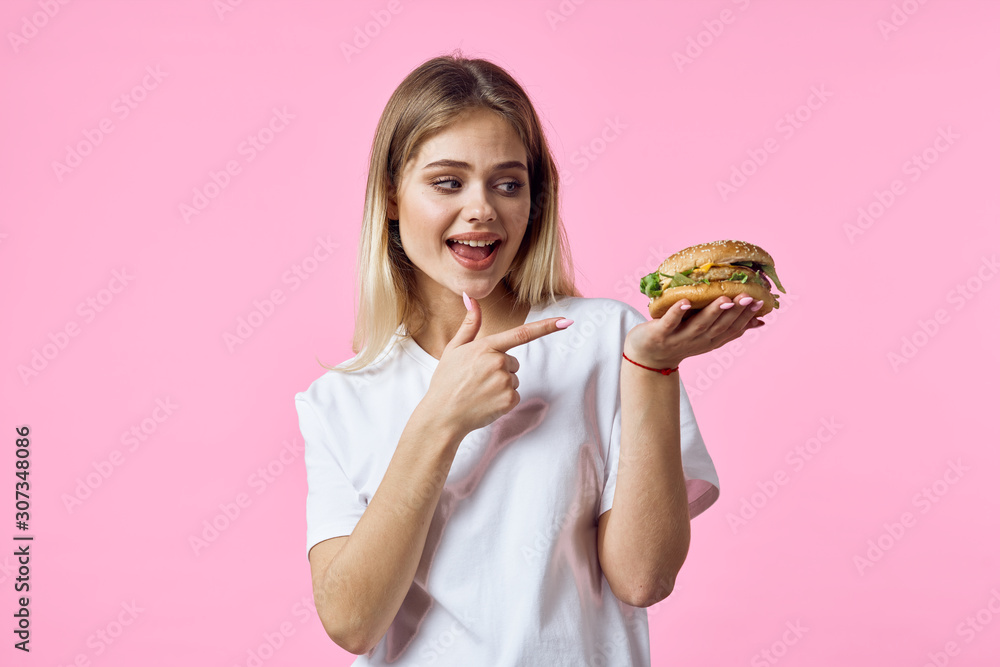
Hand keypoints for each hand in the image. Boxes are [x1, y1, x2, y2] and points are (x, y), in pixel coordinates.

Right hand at [422, 295, 570, 437]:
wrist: (442, 416)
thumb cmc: (446, 382)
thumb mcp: (454, 349)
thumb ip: (469, 324)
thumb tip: (470, 298)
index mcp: (485, 346)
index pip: (522, 333)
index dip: (547, 327)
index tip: (566, 321)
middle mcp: (497, 362)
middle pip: (513, 362)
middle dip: (501, 369)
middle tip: (477, 380)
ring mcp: (504, 382)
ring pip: (514, 378)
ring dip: (501, 385)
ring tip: (479, 392)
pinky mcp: (509, 400)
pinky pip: (515, 395)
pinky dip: (503, 400)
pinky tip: (485, 402)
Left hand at [623, 293, 764, 369]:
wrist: (647, 356)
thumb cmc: (680, 339)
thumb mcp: (708, 336)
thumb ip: (730, 327)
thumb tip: (761, 321)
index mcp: (710, 340)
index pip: (733, 329)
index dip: (747, 317)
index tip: (761, 303)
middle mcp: (697, 341)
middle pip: (719, 327)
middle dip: (735, 312)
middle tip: (749, 297)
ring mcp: (678, 339)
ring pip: (698, 325)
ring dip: (712, 312)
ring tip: (725, 299)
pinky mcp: (659, 335)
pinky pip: (670, 323)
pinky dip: (677, 313)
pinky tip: (685, 302)